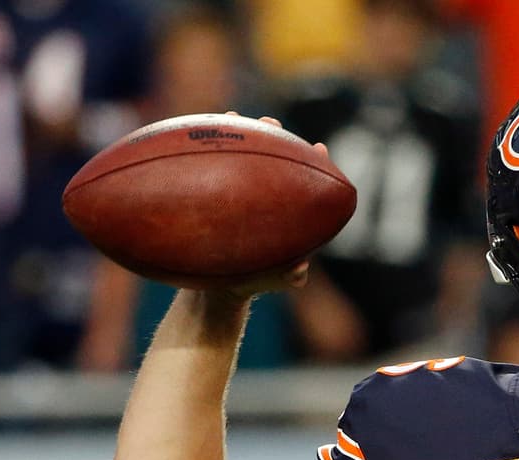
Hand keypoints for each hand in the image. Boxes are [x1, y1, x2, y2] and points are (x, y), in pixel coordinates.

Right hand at [200, 114, 327, 302]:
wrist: (220, 286)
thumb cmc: (253, 281)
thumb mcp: (272, 280)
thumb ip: (289, 276)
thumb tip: (300, 270)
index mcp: (290, 211)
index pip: (307, 180)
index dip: (315, 164)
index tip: (319, 149)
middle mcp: (267, 196)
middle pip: (276, 159)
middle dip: (276, 136)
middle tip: (271, 122)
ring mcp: (241, 192)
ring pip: (244, 156)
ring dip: (242, 133)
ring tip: (234, 116)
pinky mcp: (217, 193)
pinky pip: (213, 167)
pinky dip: (209, 149)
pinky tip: (199, 131)